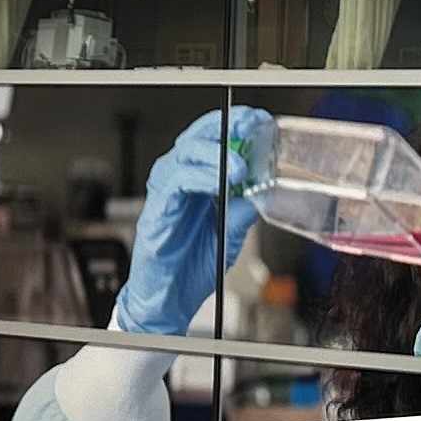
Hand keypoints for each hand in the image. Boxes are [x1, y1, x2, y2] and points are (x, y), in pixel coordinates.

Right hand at [114, 106, 280, 337]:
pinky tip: (219, 183)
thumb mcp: (230, 235)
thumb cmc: (191, 267)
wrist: (170, 300)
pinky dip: (200, 178)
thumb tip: (263, 190)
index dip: (234, 125)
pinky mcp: (157, 211)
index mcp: (196, 182)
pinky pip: (176, 183)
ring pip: (185, 154)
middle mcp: (177, 181)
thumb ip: (243, 210)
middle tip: (249, 126)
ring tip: (241, 166)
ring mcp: (165, 193)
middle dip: (225, 127)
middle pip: (196, 137)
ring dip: (216, 154)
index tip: (258, 120)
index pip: (212, 140)